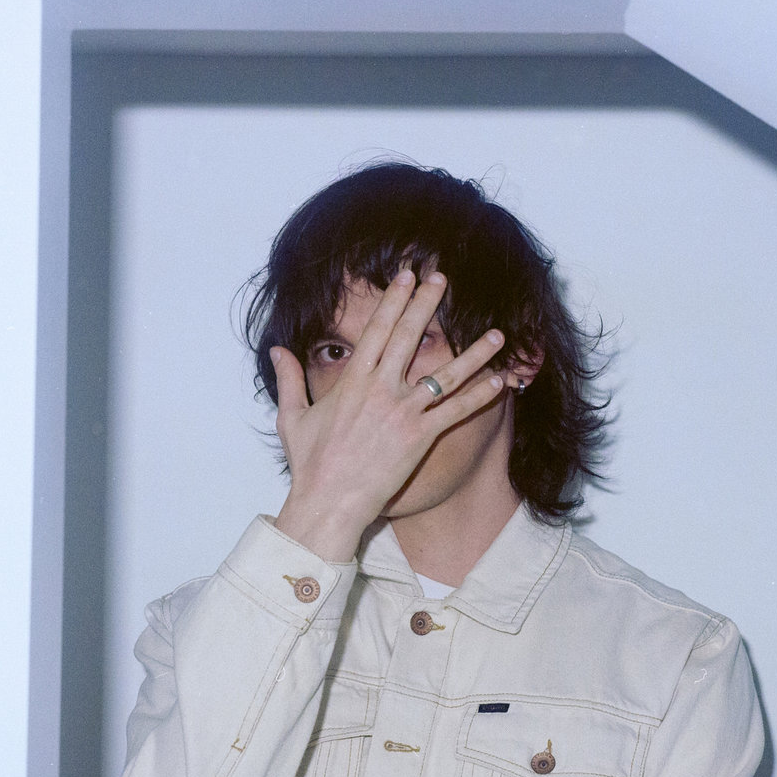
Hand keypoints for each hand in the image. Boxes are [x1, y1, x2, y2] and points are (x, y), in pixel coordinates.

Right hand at [270, 270, 506, 559]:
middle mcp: (381, 389)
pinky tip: (500, 382)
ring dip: (474, 353)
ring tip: (497, 335)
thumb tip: (276, 350)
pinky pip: (456, 411)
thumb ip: (290, 379)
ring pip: (445, 374)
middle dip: (426, 303)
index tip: (407, 276)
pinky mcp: (420, 437)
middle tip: (442, 277)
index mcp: (354, 380)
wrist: (329, 501)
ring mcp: (403, 412)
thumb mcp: (292, 416)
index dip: (394, 300)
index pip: (378, 329)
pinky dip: (479, 396)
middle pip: (409, 336)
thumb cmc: (311, 464)